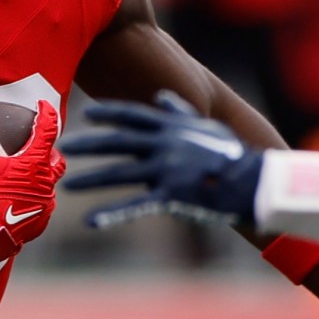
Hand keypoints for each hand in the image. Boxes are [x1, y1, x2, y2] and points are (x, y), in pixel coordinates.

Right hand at [0, 99, 63, 274]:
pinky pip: (40, 208)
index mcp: (34, 164)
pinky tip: (18, 201)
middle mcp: (45, 184)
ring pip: (49, 187)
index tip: (43, 106)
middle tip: (38, 149)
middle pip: (56, 162)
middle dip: (50, 153)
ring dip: (40, 180)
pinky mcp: (38, 224)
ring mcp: (44, 206)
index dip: (46, 114)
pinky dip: (32, 201)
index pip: (47, 131)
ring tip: (24, 178)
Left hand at [59, 92, 262, 229]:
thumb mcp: (205, 126)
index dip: (108, 114)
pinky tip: (90, 220)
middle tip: (65, 147)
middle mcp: (164, 145)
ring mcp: (166, 170)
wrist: (253, 182)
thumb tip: (161, 98)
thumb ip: (179, 112)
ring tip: (67, 185)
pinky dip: (111, 213)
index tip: (86, 115)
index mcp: (171, 128)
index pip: (133, 115)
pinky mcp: (170, 195)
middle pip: (119, 142)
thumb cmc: (231, 154)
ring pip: (121, 173)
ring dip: (92, 179)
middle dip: (89, 144)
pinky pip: (135, 205)